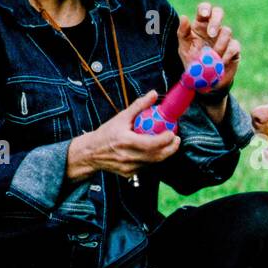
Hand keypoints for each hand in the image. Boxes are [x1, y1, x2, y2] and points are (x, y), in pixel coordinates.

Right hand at [66, 90, 180, 180]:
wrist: (91, 152)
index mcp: (125, 141)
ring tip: (170, 144)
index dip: (165, 139)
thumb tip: (154, 94)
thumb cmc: (106, 133)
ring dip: (164, 153)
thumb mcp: (121, 117)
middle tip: (176, 139)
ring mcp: (129, 167)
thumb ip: (139, 105)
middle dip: (171, 148)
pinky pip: (147, 166)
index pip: (151, 144)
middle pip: (156, 156)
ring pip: (153, 162)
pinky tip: (155, 151)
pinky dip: (153, 159)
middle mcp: (127, 156)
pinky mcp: (130, 173)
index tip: (172, 132)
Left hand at [177, 1, 240, 96]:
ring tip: (212, 57)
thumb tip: (184, 17)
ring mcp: (225, 38)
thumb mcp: (184, 48)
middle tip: (211, 34)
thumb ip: (183, 32)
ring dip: (219, 44)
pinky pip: (234, 46)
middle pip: (219, 12)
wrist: (205, 82)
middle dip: (216, 21)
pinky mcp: (234, 49)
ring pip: (227, 31)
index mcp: (201, 24)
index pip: (205, 8)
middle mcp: (214, 28)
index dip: (205, 8)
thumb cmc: (193, 62)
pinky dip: (226, 54)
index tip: (203, 15)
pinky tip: (220, 62)